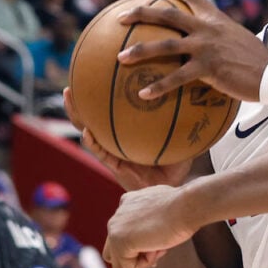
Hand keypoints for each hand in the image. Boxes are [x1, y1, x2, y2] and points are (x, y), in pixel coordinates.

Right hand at [63, 88, 191, 190]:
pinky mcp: (115, 167)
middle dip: (81, 103)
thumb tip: (196, 96)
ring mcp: (114, 153)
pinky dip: (92, 142)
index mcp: (128, 134)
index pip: (112, 113)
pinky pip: (101, 152)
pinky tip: (87, 131)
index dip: (103, 98)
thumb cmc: (177, 163)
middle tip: (71, 84)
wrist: (174, 190)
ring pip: (90, 132)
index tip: (97, 78)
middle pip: (94, 118)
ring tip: (71, 99)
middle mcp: (117, 142)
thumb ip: (183, 120)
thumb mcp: (180, 137)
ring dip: (78, 116)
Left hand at [103, 184, 195, 267]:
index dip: (143, 244)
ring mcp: (115, 230)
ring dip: (140, 262)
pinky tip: (158, 248)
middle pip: (116, 251)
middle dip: (138, 255)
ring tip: (159, 248)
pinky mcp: (119, 243)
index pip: (125, 234)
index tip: (161, 243)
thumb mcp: (163, 210)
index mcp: (127, 204)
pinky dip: (145, 265)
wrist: (187, 206)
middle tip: (159, 249)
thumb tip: (149, 241)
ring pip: (120, 263)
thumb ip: (150, 220)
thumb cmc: (183, 208)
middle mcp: (116, 216)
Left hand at [115, 0, 267, 101]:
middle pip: (168, 15)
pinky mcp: (207, 68)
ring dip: (139, 50)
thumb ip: (225, 38)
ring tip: (120, 58)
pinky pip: (176, 77)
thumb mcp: (241, 40)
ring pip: (165, 45)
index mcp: (216, 19)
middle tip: (120, 18)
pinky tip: (143, 95)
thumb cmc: (259, 61)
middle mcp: (207, 28)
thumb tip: (218, 46)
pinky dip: (158, 86)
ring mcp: (205, 47)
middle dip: (141, 13)